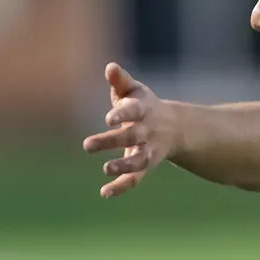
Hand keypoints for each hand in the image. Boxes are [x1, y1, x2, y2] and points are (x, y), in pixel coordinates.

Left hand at [81, 64, 177, 197]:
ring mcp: (148, 150)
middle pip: (133, 136)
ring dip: (124, 166)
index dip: (122, 114)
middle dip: (112, 141)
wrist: (173, 127)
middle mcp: (148, 131)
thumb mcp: (134, 90)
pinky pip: (136, 179)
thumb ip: (120, 81)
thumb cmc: (143, 105)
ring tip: (106, 169)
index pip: (134, 111)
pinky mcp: (144, 166)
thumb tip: (110, 67)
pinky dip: (121, 187)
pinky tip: (104, 193)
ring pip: (139, 161)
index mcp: (145, 110)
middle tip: (87, 145)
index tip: (108, 118)